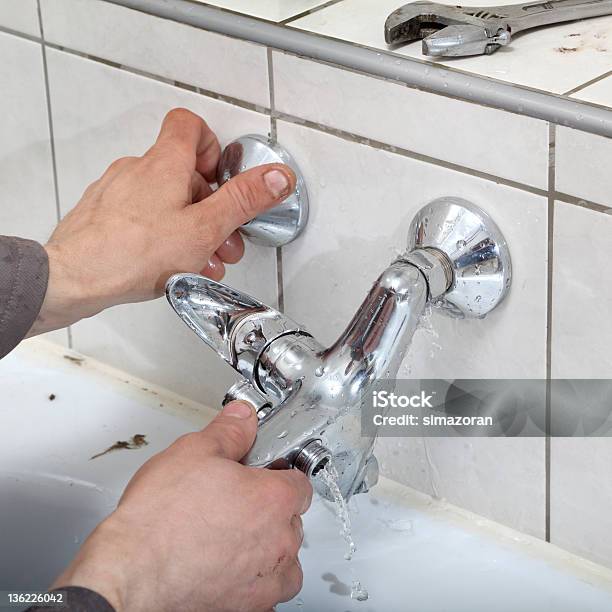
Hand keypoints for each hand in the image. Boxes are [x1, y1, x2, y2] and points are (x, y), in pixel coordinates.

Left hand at [29, 108, 295, 334]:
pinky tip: (172, 264)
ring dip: (191, 227)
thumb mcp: (204, 229)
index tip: (223, 178)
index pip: (190, 125)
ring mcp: (117, 192)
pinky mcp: (104, 216)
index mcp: (164, 163)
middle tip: (223, 236)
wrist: (74, 279)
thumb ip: (243, 201)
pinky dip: (164, 235)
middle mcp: (137, 170)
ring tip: (203, 260)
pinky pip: (143, 217)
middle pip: (184, 173)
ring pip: (165, 200)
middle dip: (211, 206)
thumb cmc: (132, 253)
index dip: (213, 147)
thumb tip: (277, 177)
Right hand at [53, 401, 312, 611]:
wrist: (129, 575)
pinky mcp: (248, 609)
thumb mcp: (194, 452)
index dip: (280, 472)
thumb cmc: (158, 521)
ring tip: (230, 536)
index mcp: (274, 500)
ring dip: (266, 547)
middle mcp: (279, 543)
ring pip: (284, 560)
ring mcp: (266, 581)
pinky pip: (266, 592)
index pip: (300, 481)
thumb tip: (243, 417)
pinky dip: (252, 580)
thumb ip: (229, 431)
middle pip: (291, 520)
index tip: (264, 472)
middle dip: (269, 509)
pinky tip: (224, 567)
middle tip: (234, 501)